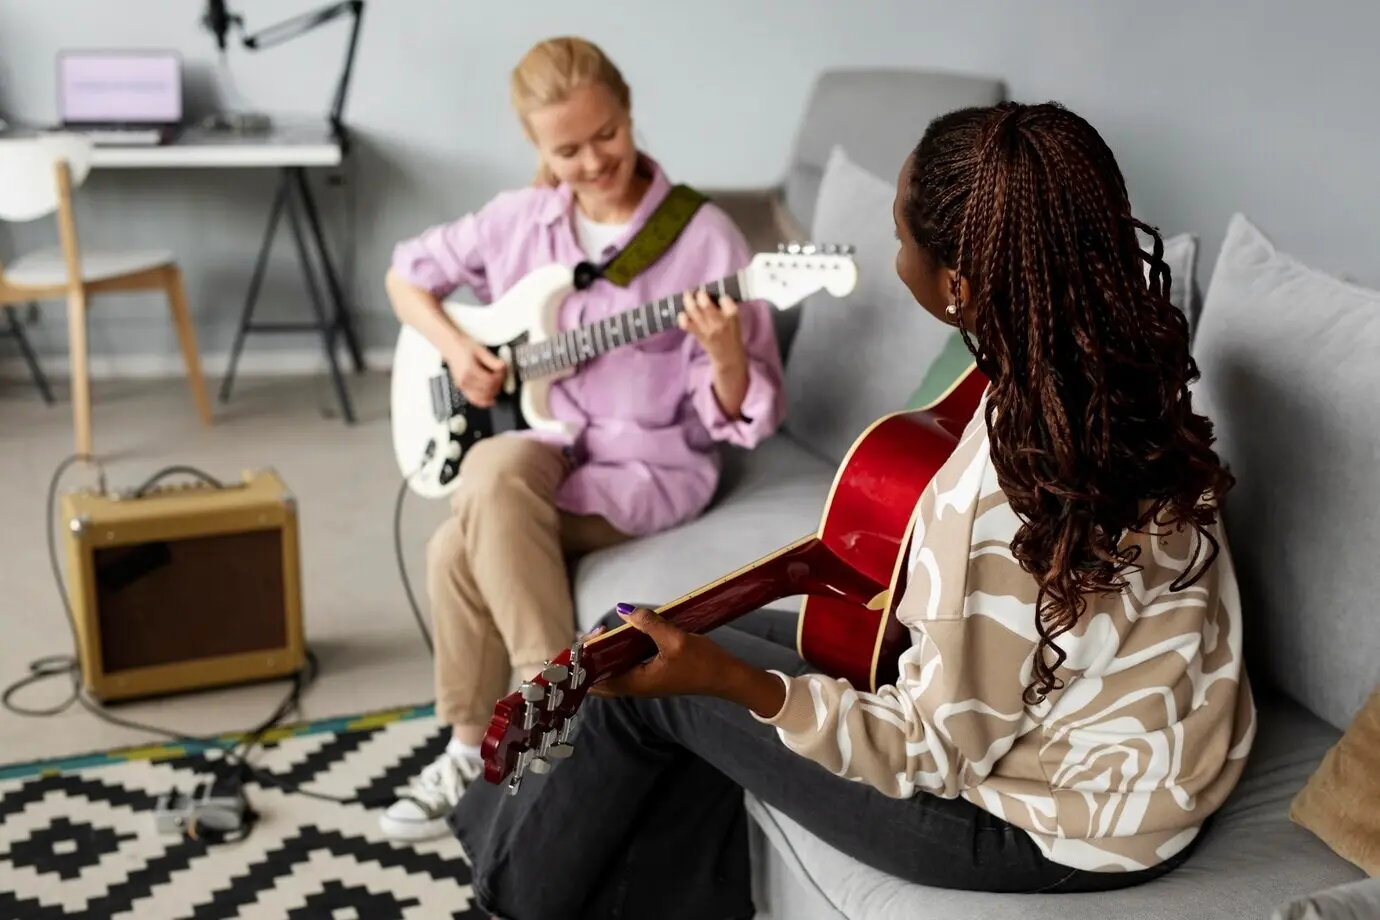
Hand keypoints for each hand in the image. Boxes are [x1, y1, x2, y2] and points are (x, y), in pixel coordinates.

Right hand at [444, 335, 507, 407]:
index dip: (500, 377)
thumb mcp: (480, 350)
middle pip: (487, 389)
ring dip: (492, 393)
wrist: (451, 345)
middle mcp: (465, 380)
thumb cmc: (463, 346)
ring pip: (482, 396)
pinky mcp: (462, 388)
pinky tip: (490, 401)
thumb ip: (492, 360)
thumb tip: (502, 367)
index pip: (490, 380)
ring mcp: (462, 385)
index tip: (503, 371)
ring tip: (497, 386)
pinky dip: (482, 401)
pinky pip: (473, 399)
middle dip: (498, 384)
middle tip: (502, 377)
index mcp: (469, 370)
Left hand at [590, 605, 788, 719]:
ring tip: (606, 633)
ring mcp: (644, 683)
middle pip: (600, 679)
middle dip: (593, 657)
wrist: (726, 677)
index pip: (596, 680)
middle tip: (598, 632)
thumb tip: (625, 610)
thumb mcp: (675, 639)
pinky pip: (626, 668)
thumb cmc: (702, 663)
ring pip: (613, 673)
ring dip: (606, 655)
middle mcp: (636, 687)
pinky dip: (619, 654)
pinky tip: (624, 637)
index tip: (594, 636)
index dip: (587, 661)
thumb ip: (649, 624)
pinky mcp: (653, 677)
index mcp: (636, 683)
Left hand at [679, 289, 746, 370]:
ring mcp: (707, 328)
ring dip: (688, 300)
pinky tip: (684, 313)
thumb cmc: (731, 334)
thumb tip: (710, 294)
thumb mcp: (734, 318)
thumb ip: (725, 306)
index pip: (724, 298)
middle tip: (696, 292)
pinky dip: (682, 316)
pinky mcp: (698, 334)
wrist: (728, 356)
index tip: (719, 298)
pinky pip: (685, 323)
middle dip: (698, 294)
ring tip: (688, 296)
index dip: (720, 296)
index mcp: (732, 315)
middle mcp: (719, 321)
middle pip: (704, 303)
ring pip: (693, 310)